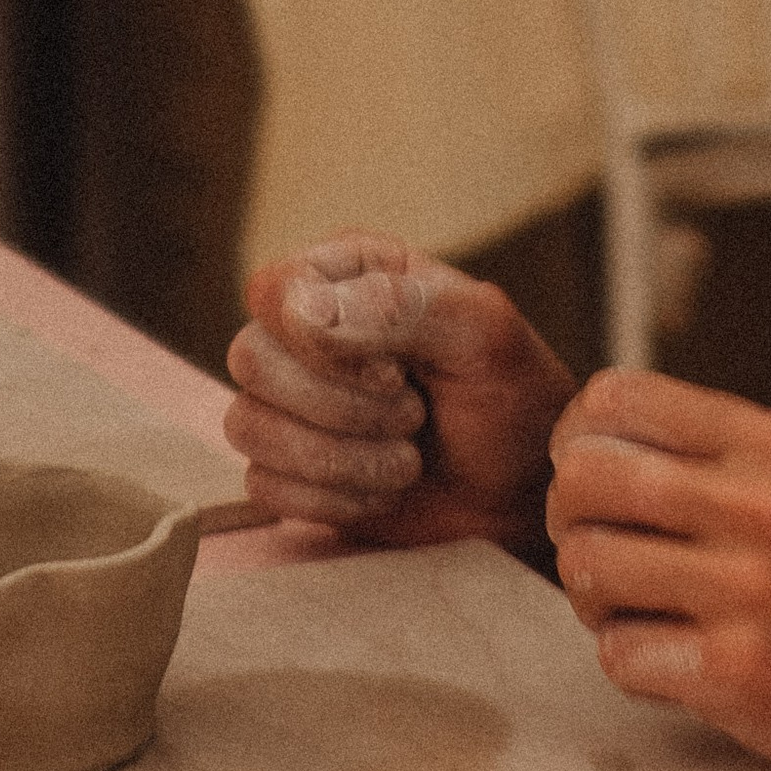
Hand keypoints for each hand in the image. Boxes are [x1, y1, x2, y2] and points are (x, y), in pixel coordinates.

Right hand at [222, 233, 571, 547]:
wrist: (523, 491)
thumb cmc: (513, 399)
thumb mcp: (483, 335)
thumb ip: (401, 306)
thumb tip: (305, 311)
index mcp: (350, 272)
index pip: (275, 289)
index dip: (320, 341)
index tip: (397, 372)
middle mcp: (307, 330)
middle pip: (250, 358)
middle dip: (341, 406)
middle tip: (414, 416)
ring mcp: (290, 400)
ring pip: (247, 425)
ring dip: (341, 458)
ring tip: (408, 459)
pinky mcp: (286, 466)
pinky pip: (263, 485)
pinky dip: (333, 498)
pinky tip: (385, 489)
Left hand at [546, 370, 770, 770]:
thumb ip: (715, 454)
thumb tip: (589, 437)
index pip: (618, 397)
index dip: (580, 439)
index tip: (597, 481)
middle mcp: (761, 503)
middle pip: (585, 477)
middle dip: (571, 520)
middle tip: (603, 554)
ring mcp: (749, 588)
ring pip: (588, 565)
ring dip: (594, 599)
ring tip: (639, 612)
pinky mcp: (736, 671)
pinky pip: (618, 653)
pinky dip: (633, 664)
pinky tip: (679, 664)